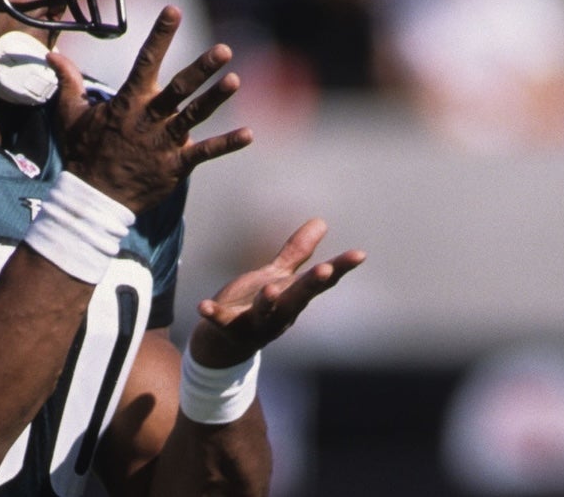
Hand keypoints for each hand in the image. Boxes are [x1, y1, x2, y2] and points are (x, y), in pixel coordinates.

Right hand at [48, 6, 253, 211]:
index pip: (146, 61)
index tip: (174, 10)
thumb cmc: (84, 154)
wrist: (93, 199)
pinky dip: (227, 144)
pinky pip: (204, 153)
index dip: (160, 35)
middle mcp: (148, 118)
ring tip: (235, 80)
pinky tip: (249, 134)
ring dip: (215, 99)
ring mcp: (163, 143)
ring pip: (194, 116)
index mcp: (128, 102)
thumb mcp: (70, 115)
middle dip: (201, 68)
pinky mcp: (175, 166)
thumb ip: (68, 82)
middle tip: (224, 49)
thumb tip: (52, 56)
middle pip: (178, 89)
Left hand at [189, 219, 365, 367]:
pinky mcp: (229, 328)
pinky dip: (214, 315)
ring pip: (265, 313)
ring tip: (269, 289)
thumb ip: (297, 252)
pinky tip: (203, 306)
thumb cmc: (256, 305)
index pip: (320, 282)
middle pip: (299, 298)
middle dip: (311, 285)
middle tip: (324, 271)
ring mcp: (255, 323)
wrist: (224, 342)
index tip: (360, 254)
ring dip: (268, 302)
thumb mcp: (277, 276)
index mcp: (293, 297)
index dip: (340, 268)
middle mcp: (280, 312)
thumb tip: (321, 221)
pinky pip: (222, 322)